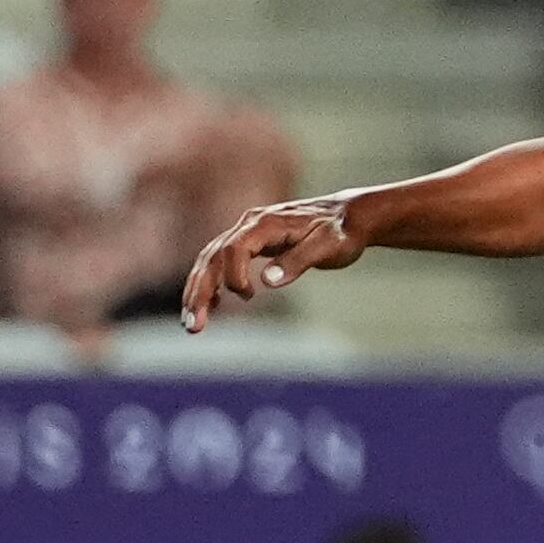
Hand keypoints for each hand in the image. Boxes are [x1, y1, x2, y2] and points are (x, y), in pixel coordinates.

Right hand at [182, 196, 367, 331]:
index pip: (234, 247)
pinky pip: (222, 262)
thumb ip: (299, 261)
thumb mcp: (329, 246)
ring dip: (199, 291)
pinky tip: (212, 307)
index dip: (232, 274)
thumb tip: (268, 281)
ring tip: (193, 325)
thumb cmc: (342, 232)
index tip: (247, 296)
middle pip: (213, 256)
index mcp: (267, 223)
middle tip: (193, 326)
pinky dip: (213, 284)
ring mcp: (248, 232)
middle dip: (200, 291)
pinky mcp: (251, 243)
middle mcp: (250, 224)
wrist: (350, 216)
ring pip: (211, 261)